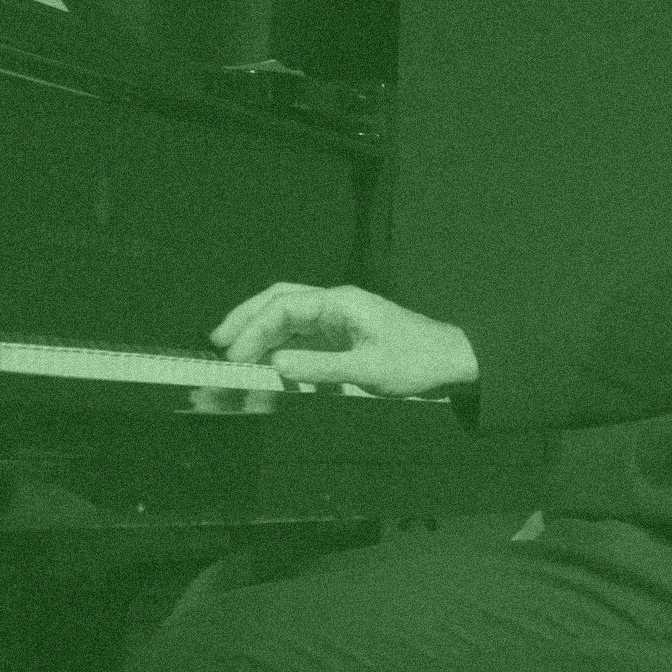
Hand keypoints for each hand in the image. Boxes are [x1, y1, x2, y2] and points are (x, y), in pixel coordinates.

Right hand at [211, 282, 478, 398]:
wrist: (454, 360)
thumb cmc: (417, 362)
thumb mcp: (369, 371)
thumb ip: (321, 367)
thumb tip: (276, 364)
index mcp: (342, 302)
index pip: (285, 306)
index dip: (254, 329)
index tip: (234, 355)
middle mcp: (337, 303)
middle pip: (280, 300)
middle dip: (246, 318)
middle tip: (217, 342)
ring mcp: (339, 316)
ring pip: (288, 314)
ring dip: (259, 330)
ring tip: (232, 350)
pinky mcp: (342, 332)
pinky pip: (302, 331)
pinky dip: (279, 342)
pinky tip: (265, 359)